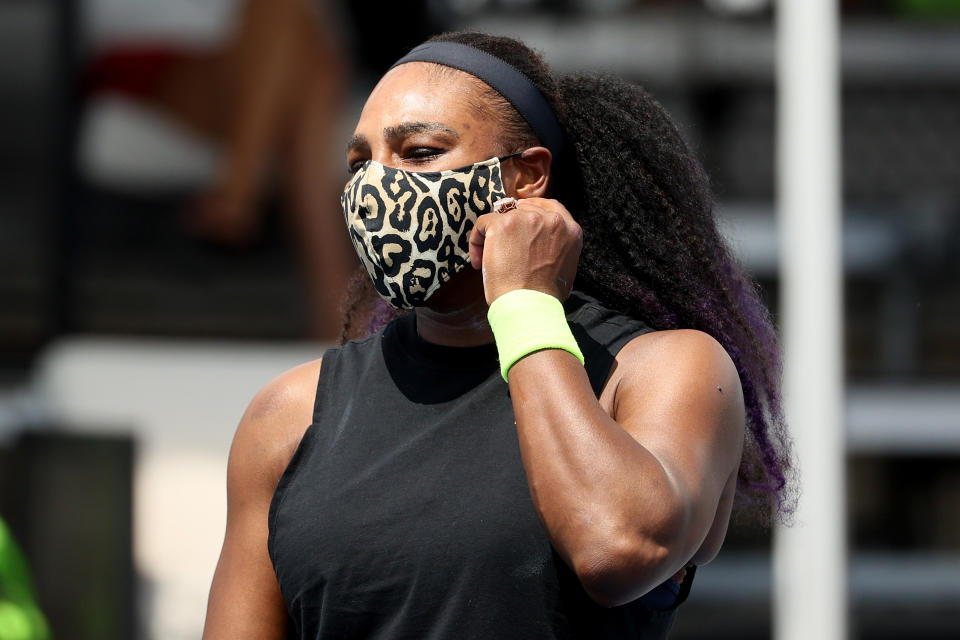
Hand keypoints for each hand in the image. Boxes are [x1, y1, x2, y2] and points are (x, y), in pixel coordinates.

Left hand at [468, 197, 582, 304]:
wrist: (529, 304)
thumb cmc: (545, 296)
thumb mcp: (565, 266)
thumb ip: (557, 248)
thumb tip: (541, 246)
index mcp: (570, 230)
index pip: (549, 207)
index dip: (530, 212)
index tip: (518, 223)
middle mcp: (551, 220)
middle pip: (523, 210)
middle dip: (511, 227)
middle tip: (503, 250)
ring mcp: (526, 219)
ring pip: (502, 218)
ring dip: (493, 237)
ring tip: (489, 261)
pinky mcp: (503, 225)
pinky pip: (482, 224)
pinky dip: (476, 242)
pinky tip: (479, 261)